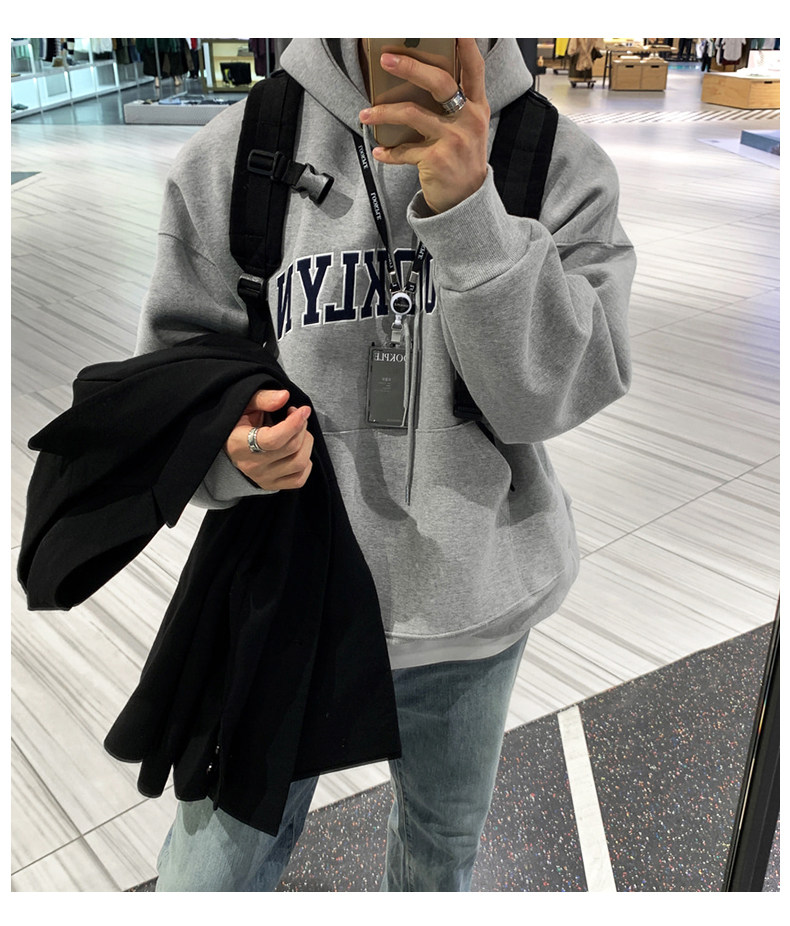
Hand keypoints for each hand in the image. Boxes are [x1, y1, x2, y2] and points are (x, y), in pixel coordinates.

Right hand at [225, 389, 313, 489]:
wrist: (231, 444)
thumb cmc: (239, 421)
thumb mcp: (245, 404)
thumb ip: (263, 398)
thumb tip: (285, 396)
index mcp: (239, 444)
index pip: (272, 440)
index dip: (293, 424)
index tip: (303, 410)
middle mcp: (251, 465)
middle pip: (291, 448)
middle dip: (301, 427)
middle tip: (297, 416)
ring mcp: (262, 478)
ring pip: (299, 463)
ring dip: (306, 443)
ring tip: (299, 431)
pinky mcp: (272, 485)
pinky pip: (299, 479)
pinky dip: (306, 463)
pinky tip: (298, 449)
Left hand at [359, 38, 489, 212]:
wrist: (466, 200)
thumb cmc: (462, 158)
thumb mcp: (467, 128)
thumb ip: (454, 104)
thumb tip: (416, 82)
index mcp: (477, 107)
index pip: (474, 68)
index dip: (466, 45)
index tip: (454, 27)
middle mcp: (469, 120)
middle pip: (439, 83)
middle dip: (410, 67)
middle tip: (387, 59)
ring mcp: (453, 140)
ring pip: (412, 114)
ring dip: (384, 112)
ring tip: (365, 113)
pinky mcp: (437, 160)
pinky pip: (405, 151)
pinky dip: (389, 152)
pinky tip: (379, 151)